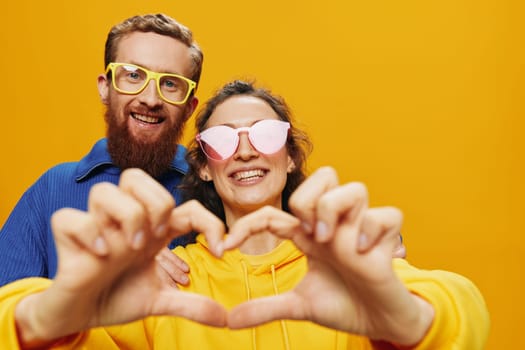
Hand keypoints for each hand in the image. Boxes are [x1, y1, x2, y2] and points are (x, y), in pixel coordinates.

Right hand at [15, 169, 226, 346]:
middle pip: (136, 176)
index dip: (209, 222)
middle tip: (158, 235)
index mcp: (150, 230)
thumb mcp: (160, 300)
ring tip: (130, 247)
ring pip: (104, 190)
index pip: (184, 205)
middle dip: (155, 201)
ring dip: (125, 215)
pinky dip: (87, 232)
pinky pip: (68, 217)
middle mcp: (124, 222)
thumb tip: (225, 319)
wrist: (81, 316)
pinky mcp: (68, 239)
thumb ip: (191, 305)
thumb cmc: (118, 297)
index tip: (219, 252)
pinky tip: (100, 255)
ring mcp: (96, 227)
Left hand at [225, 167, 432, 345]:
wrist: (379, 323)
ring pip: (354, 188)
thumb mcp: (299, 306)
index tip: (226, 246)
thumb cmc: (343, 306)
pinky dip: (371, 229)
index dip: (247, 224)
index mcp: (310, 236)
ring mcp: (361, 229)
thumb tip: (229, 320)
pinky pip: (386, 215)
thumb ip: (266, 308)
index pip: (275, 213)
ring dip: (335, 209)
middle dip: (307, 198)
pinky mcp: (388, 240)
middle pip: (324, 176)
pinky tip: (361, 254)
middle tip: (306, 232)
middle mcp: (335, 225)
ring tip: (329, 240)